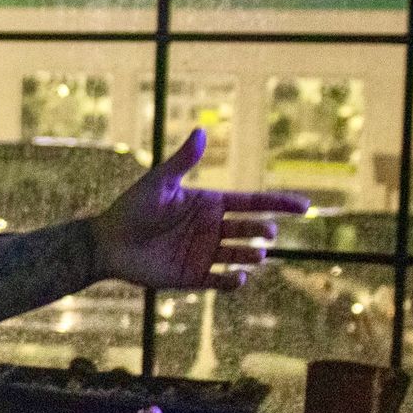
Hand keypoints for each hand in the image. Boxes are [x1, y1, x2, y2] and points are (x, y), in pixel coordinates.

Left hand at [91, 127, 308, 289]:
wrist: (108, 242)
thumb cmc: (131, 208)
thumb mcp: (159, 183)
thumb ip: (182, 161)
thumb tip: (201, 130)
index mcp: (209, 204)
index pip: (251, 202)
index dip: (278, 203)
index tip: (304, 205)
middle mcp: (212, 229)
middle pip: (250, 229)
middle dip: (264, 231)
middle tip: (266, 232)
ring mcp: (204, 253)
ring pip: (240, 256)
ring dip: (252, 256)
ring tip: (256, 254)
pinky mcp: (193, 276)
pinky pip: (220, 282)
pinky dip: (233, 282)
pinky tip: (237, 279)